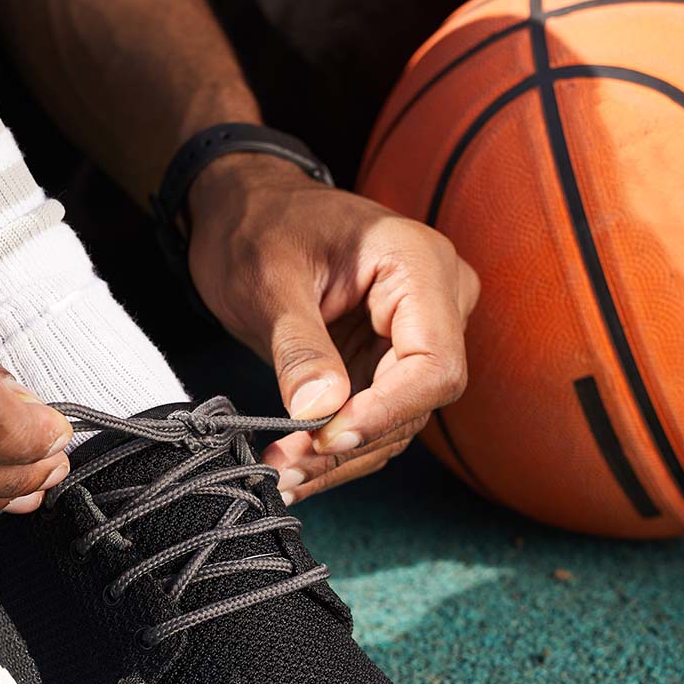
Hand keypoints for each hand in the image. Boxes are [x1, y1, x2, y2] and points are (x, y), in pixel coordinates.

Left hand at [187, 155, 479, 503]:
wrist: (246, 209)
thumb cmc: (257, 226)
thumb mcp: (268, 282)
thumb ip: (299, 346)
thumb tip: (320, 410)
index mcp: (418, 263)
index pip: (434, 364)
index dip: (385, 412)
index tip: (324, 439)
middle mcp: (437, 299)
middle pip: (418, 400)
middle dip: (350, 443)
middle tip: (283, 469)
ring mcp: (419, 332)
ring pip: (398, 420)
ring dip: (340, 457)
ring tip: (279, 474)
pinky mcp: (392, 359)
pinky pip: (378, 416)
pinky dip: (336, 446)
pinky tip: (294, 465)